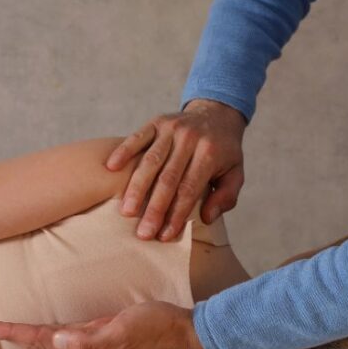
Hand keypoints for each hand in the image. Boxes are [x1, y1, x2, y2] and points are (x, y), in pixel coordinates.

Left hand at [0, 300, 208, 348]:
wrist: (186, 335)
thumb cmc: (156, 329)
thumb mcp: (125, 330)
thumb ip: (92, 339)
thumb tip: (59, 342)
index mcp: (84, 348)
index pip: (38, 340)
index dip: (10, 334)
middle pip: (38, 343)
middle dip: (10, 336)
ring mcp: (94, 345)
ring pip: (50, 341)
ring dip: (26, 336)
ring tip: (4, 331)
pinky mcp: (103, 336)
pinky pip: (66, 335)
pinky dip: (48, 333)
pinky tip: (47, 331)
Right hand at [107, 98, 246, 241]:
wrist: (217, 112)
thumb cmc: (224, 151)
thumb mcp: (236, 173)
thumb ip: (226, 197)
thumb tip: (207, 218)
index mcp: (210, 153)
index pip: (189, 189)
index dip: (176, 214)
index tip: (164, 236)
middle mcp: (190, 139)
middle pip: (168, 179)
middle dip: (154, 208)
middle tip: (142, 233)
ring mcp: (171, 128)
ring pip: (150, 161)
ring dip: (136, 188)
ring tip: (126, 212)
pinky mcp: (157, 121)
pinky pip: (137, 137)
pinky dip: (123, 151)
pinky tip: (111, 167)